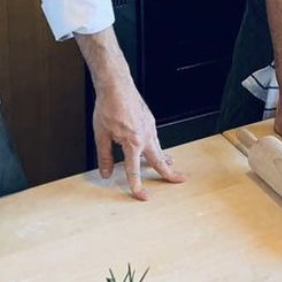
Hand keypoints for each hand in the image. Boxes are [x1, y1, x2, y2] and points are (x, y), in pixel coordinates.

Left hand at [79, 29, 184, 199]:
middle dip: (170, 173)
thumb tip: (106, 172)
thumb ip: (104, 156)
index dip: (137, 185)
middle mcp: (145, 136)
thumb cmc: (108, 106)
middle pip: (159, 160)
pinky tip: (153, 147)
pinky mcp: (149, 120)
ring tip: (170, 166)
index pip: (134, 170)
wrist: (116, 85)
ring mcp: (149, 127)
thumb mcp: (101, 134)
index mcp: (133, 142)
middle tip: (180, 180)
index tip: (141, 195)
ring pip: (159, 148)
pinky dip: (157, 146)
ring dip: (164, 159)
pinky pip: (155, 138)